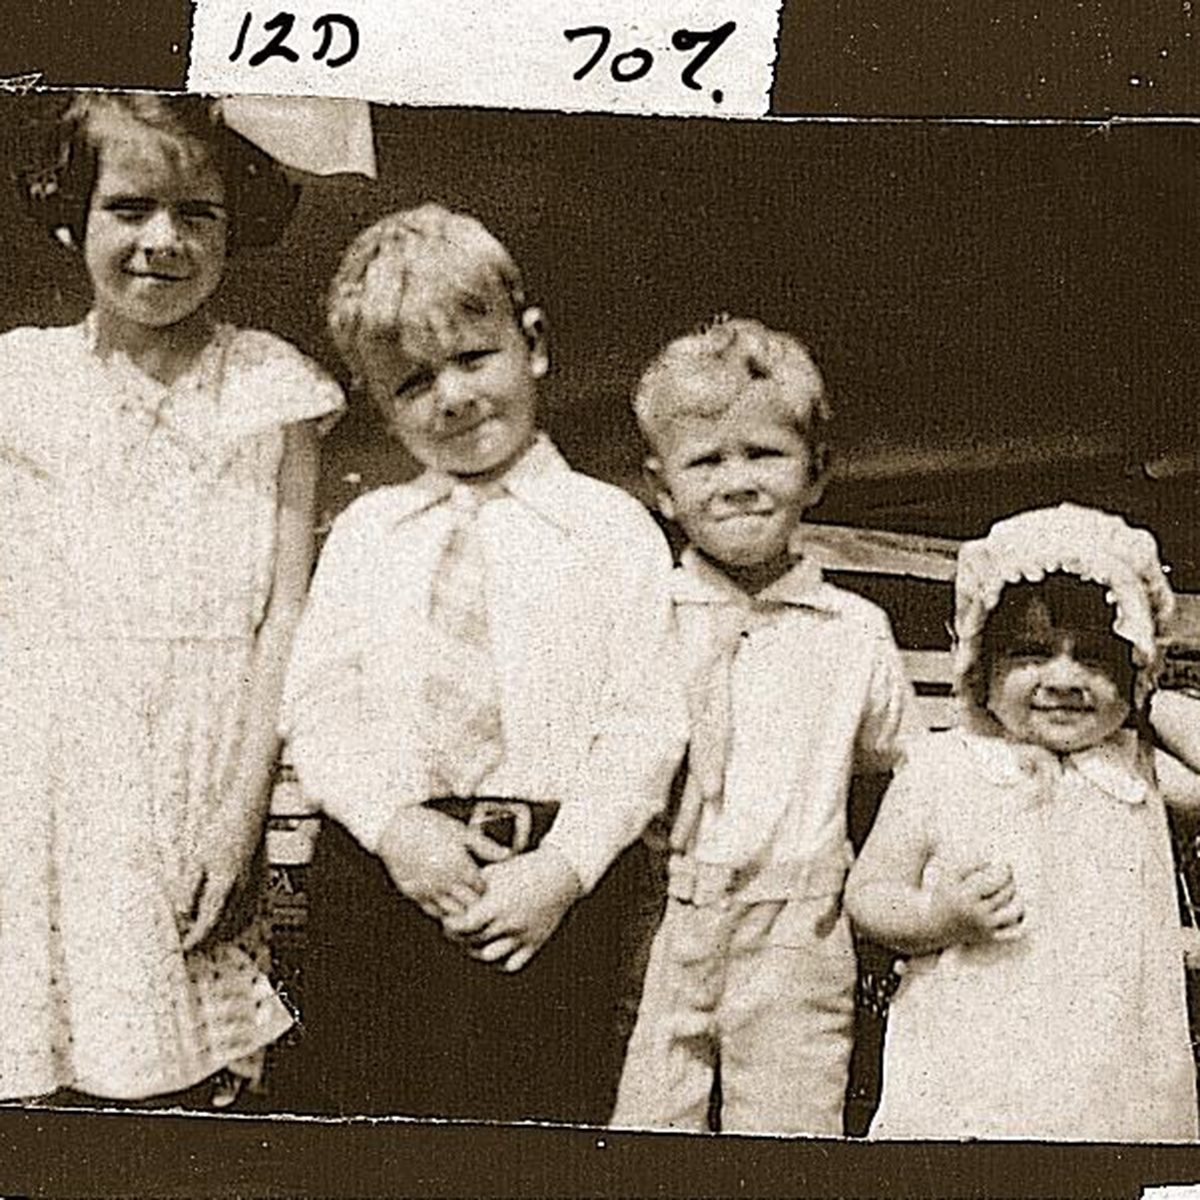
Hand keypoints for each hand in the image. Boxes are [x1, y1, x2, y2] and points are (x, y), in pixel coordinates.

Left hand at [180, 791, 268, 951]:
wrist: (248, 811)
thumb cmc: (221, 830)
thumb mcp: (197, 858)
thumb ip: (189, 888)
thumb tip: (182, 913)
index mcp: (224, 883)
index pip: (209, 921)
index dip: (196, 938)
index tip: (185, 948)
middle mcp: (242, 889)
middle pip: (226, 926)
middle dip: (209, 940)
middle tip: (193, 946)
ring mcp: (253, 885)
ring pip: (240, 921)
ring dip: (224, 933)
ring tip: (208, 937)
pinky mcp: (259, 880)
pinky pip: (251, 910)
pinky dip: (239, 921)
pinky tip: (229, 921)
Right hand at [376, 805, 509, 919]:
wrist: (393, 827)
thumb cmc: (428, 825)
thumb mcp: (460, 831)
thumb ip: (485, 846)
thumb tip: (508, 855)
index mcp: (459, 864)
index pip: (481, 888)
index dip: (485, 886)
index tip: (487, 883)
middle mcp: (445, 881)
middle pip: (469, 904)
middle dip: (476, 902)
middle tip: (479, 897)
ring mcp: (428, 889)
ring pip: (452, 912)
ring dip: (461, 909)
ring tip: (464, 903)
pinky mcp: (414, 894)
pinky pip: (433, 911)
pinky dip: (442, 911)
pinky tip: (446, 904)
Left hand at [442, 846, 582, 971]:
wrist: (562, 873)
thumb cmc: (526, 868)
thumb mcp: (496, 871)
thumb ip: (472, 886)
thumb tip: (449, 894)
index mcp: (498, 903)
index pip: (462, 925)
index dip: (450, 924)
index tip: (448, 919)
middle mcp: (509, 923)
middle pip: (472, 941)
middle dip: (459, 936)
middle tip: (455, 928)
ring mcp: (523, 935)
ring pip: (489, 956)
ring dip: (476, 949)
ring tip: (473, 939)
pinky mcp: (535, 943)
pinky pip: (512, 964)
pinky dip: (500, 960)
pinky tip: (495, 947)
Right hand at [928, 861, 1024, 945]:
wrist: (934, 927)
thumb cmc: (944, 895)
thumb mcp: (950, 875)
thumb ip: (970, 863)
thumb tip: (993, 861)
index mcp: (965, 895)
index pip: (996, 879)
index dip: (1004, 869)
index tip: (1004, 863)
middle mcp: (977, 913)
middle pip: (1006, 892)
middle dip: (1010, 880)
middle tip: (1007, 874)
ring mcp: (985, 927)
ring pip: (1014, 910)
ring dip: (1017, 897)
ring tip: (1010, 890)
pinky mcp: (990, 938)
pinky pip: (1016, 931)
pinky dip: (1020, 919)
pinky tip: (1014, 908)